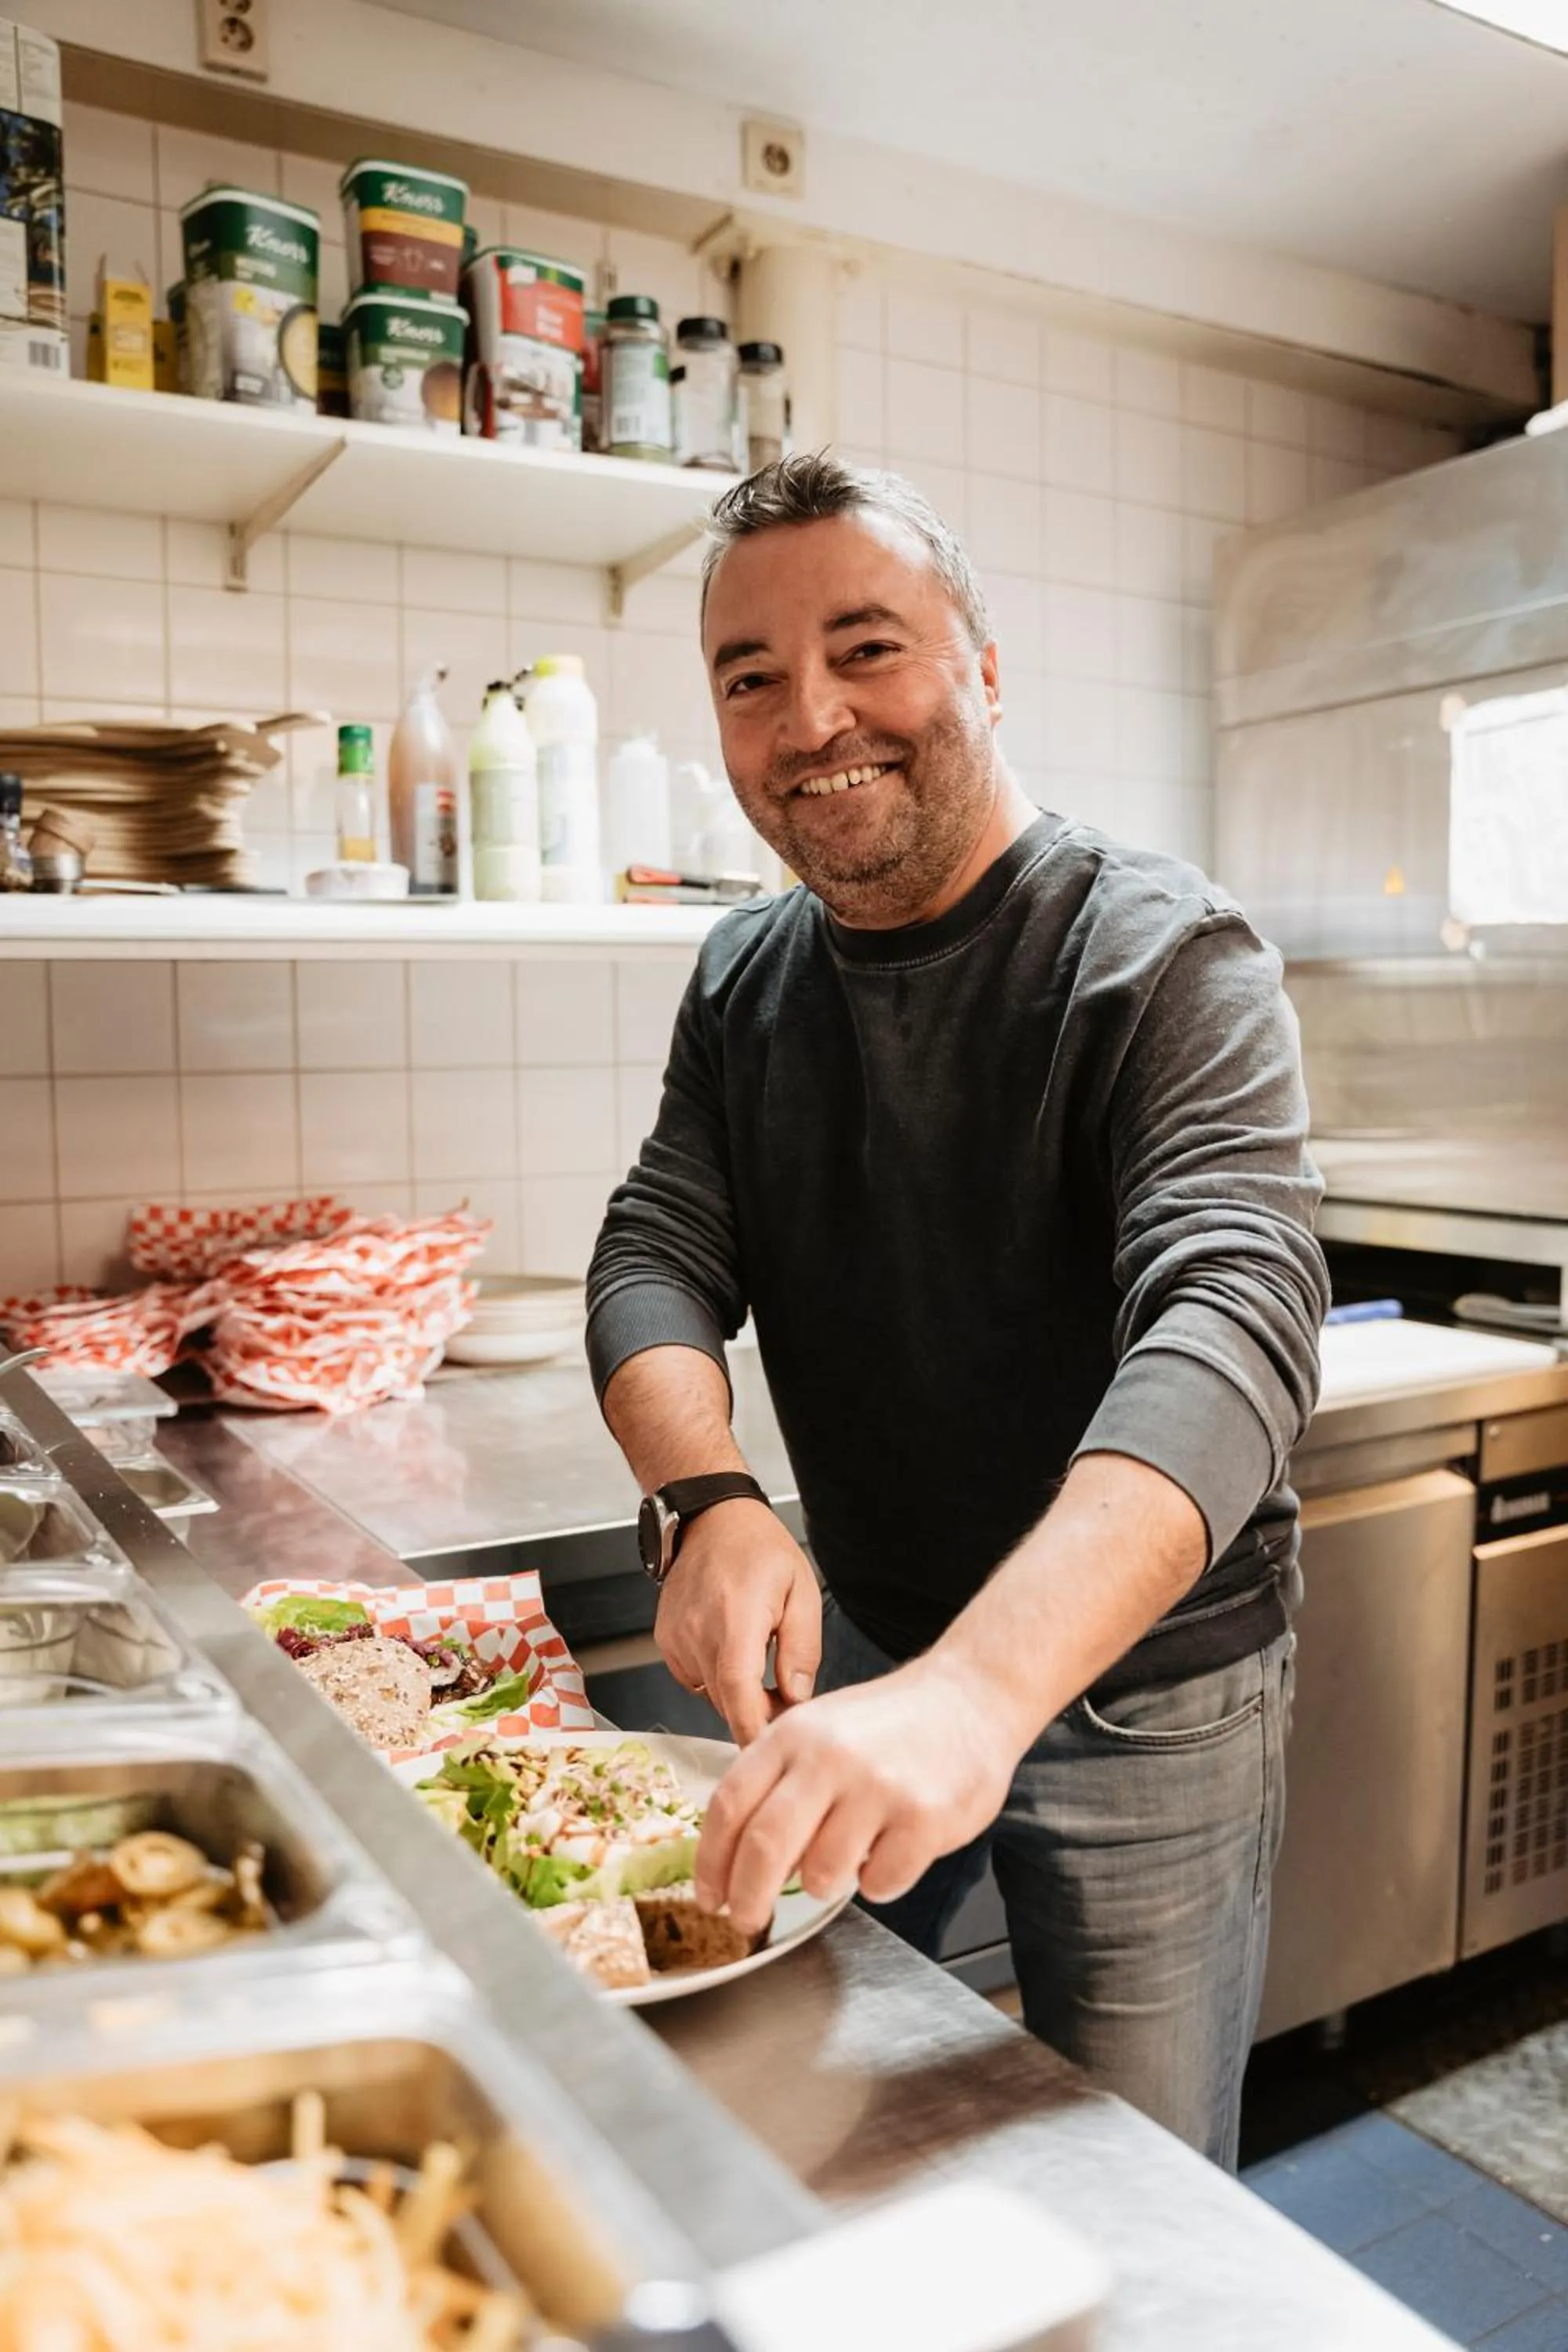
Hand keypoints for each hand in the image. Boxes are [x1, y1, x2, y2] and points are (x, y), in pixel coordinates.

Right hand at [656, 1501, 820, 1746]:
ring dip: (739, 1692)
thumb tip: (797, 1698)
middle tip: (788, 1692)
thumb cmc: (759, 1549)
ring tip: (761, 1656)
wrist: (710, 1519)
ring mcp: (676, 1640)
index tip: (774, 1751)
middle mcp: (697, 1634)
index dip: (755, 1733)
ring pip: (712, 1695)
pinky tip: (732, 1645)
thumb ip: (802, 1650)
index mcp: (736, 1620)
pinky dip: (717, 1676)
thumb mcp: (801, 1592)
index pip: (739, 1696)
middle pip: (728, 1704)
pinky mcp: (666, 1643)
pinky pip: (696, 1679)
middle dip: (760, 1712)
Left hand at [695, 1654, 1018, 1936]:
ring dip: (825, 1883)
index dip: (710, 1863)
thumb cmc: (890, 1723)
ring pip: (821, 1875)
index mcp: (794, 1734)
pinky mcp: (923, 1818)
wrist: (972, 1696)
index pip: (730, 1806)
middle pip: (764, 1848)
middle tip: (747, 1919)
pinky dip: (880, 1881)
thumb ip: (778, 1780)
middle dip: (748, 1898)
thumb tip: (735, 1856)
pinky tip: (893, 1849)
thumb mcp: (819, 1728)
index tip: (708, 1897)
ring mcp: (879, 1787)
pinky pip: (879, 1884)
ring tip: (847, 1855)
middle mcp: (830, 1757)